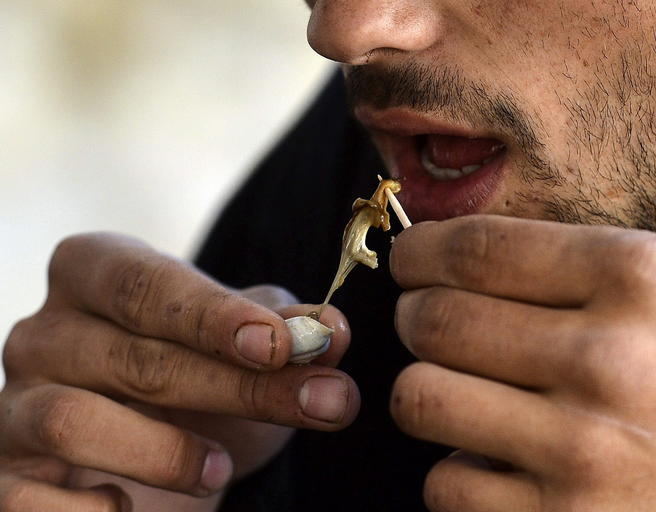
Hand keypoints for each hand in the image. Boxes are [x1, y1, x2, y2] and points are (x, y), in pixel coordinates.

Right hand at [0, 233, 358, 510]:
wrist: (143, 443)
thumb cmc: (199, 380)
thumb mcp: (249, 347)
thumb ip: (290, 334)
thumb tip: (334, 331)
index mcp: (94, 274)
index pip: (146, 284)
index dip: (214, 315)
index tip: (280, 346)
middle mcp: (44, 332)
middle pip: (136, 357)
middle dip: (237, 387)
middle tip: (323, 404)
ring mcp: (16, 404)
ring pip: (77, 422)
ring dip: (164, 452)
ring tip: (221, 470)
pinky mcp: (5, 476)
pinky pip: (28, 500)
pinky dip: (90, 510)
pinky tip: (129, 507)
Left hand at [389, 215, 655, 511]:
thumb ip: (563, 258)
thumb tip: (448, 253)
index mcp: (634, 278)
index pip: (474, 250)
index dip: (418, 251)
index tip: (410, 260)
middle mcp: (609, 362)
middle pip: (434, 322)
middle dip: (412, 314)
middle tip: (425, 318)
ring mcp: (587, 451)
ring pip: (420, 400)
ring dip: (424, 389)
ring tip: (457, 387)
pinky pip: (447, 487)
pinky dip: (455, 469)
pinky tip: (493, 454)